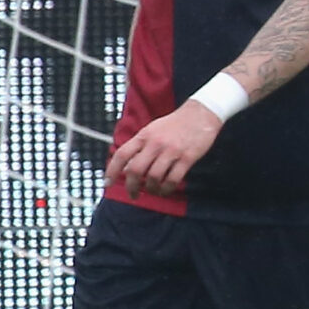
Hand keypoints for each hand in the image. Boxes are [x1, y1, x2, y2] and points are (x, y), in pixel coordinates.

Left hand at [106, 100, 223, 198]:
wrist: (201, 114)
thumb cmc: (176, 123)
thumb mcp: (152, 129)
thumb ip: (140, 146)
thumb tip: (127, 166)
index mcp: (144, 136)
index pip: (122, 155)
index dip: (111, 171)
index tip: (107, 183)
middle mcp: (155, 144)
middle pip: (136, 170)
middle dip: (131, 186)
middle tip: (133, 194)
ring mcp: (172, 151)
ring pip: (154, 177)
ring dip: (151, 189)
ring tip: (152, 191)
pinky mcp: (187, 158)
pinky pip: (173, 179)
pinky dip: (166, 188)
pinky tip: (165, 189)